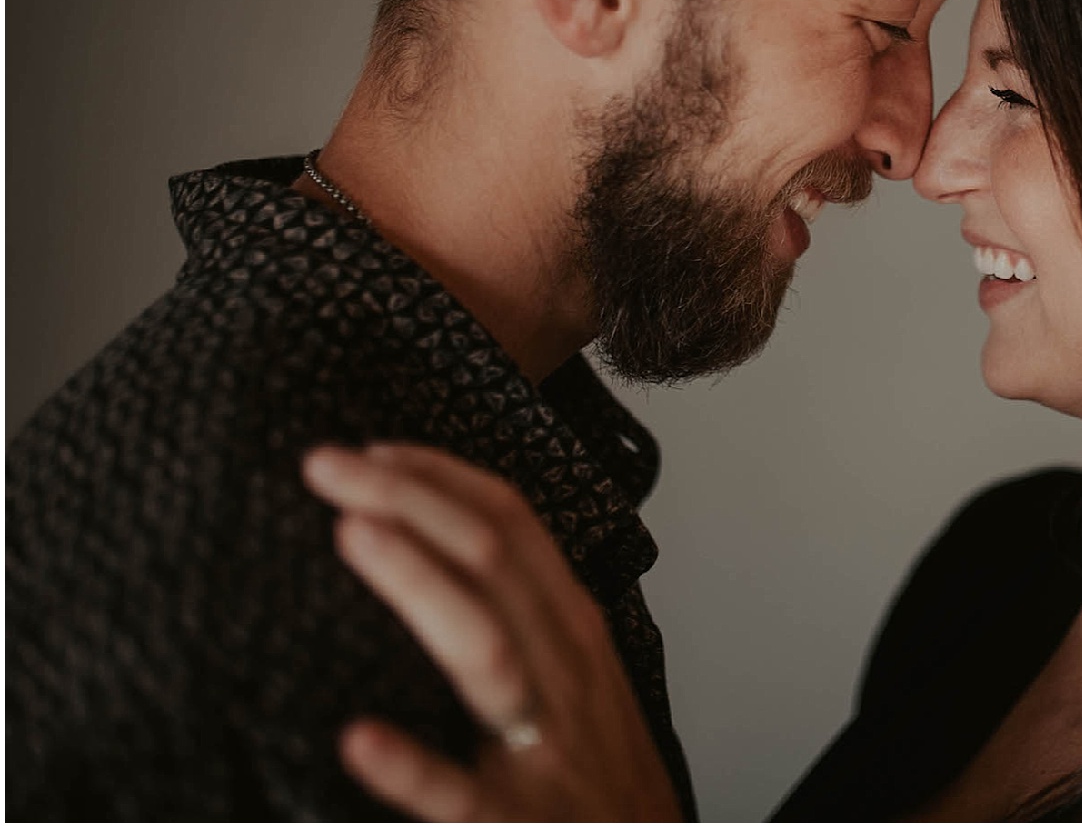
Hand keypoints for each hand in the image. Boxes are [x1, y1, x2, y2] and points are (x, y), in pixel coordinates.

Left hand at [302, 443, 683, 820]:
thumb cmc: (593, 762)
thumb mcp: (575, 668)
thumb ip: (519, 611)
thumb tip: (433, 547)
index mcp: (570, 627)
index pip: (514, 523)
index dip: (441, 476)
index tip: (372, 449)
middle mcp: (561, 670)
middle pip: (493, 560)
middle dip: (409, 500)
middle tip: (328, 466)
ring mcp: (541, 743)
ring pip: (485, 651)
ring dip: (420, 586)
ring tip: (354, 537)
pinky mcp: (513, 820)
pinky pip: (458, 792)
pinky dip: (411, 765)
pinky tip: (359, 740)